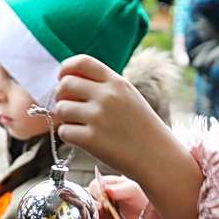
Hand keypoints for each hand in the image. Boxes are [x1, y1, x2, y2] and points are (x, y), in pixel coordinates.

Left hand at [54, 54, 203, 218]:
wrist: (157, 157)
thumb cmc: (142, 128)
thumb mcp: (129, 96)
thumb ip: (103, 86)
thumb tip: (67, 82)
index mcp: (117, 82)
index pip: (82, 62)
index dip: (66, 68)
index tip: (63, 78)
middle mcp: (107, 96)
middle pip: (65, 85)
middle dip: (62, 96)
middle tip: (70, 107)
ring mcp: (98, 118)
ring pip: (61, 109)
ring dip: (65, 118)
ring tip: (80, 125)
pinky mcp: (91, 140)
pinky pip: (64, 131)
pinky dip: (69, 136)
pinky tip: (83, 139)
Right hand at [90, 173, 149, 218]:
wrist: (144, 215)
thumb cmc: (138, 197)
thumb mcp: (131, 190)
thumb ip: (119, 189)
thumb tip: (106, 188)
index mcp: (104, 184)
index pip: (93, 186)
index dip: (97, 193)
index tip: (104, 200)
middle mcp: (98, 197)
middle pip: (85, 198)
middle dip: (89, 205)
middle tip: (100, 210)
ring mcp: (97, 210)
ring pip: (85, 211)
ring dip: (89, 216)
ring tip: (99, 218)